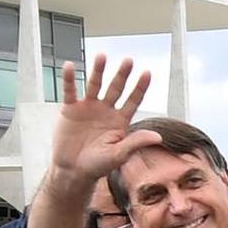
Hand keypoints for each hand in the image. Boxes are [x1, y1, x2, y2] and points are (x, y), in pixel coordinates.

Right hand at [49, 54, 161, 181]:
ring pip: (94, 85)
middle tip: (128, 60)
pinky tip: (69, 66)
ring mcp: (88, 108)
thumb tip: (158, 137)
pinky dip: (69, 79)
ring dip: (98, 71)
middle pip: (116, 88)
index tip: (147, 73)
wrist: (73, 171)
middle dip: (122, 75)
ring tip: (102, 56)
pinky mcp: (70, 109)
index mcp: (120, 121)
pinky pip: (70, 91)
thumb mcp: (118, 155)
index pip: (133, 100)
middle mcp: (105, 110)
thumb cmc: (97, 166)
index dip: (140, 87)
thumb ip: (135, 143)